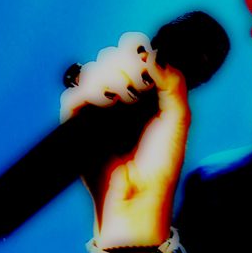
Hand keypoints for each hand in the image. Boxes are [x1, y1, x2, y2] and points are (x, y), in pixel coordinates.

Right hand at [60, 32, 190, 244]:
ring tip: (120, 97)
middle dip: (122, 65)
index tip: (145, 60)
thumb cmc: (161, 166)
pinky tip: (100, 101)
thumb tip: (156, 52)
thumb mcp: (179, 120)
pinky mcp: (79, 125)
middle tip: (135, 85)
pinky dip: (84, 94)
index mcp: (148, 96)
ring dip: (106, 78)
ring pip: (92, 75)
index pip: (137, 58)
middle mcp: (123, 100)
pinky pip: (73, 98)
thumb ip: (174, 83)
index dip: (139, 52)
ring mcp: (100, 111)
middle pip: (112, 61)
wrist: (137, 200)